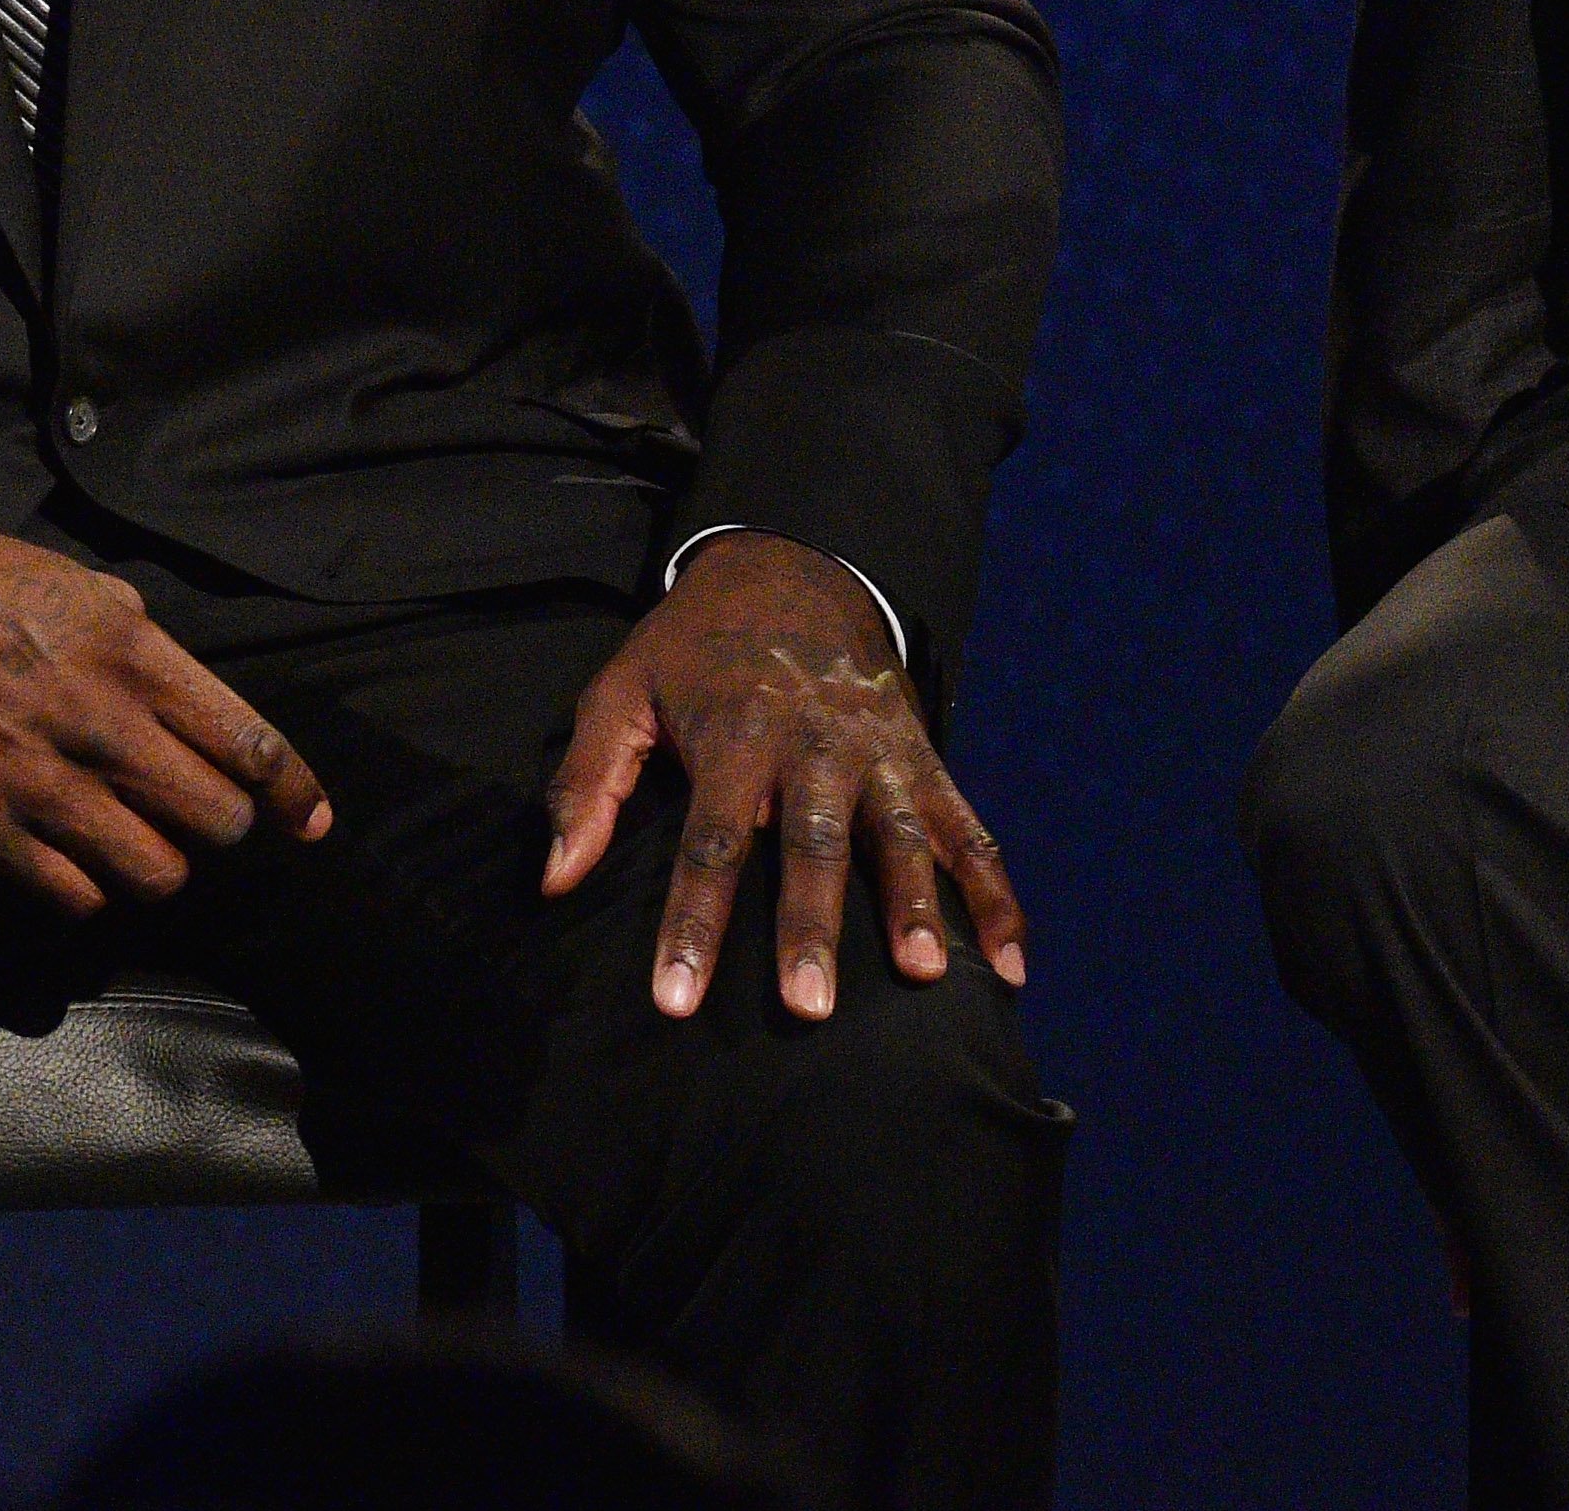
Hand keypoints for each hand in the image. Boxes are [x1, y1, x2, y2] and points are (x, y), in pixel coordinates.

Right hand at [0, 499, 327, 916]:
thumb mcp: (98, 595)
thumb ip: (160, 663)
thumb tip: (213, 727)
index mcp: (136, 657)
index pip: (248, 745)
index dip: (293, 793)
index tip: (309, 820)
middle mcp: (100, 725)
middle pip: (215, 820)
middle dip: (224, 824)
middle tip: (201, 812)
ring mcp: (41, 782)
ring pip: (156, 873)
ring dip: (162, 862)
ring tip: (142, 838)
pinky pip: (76, 899)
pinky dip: (93, 890)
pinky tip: (83, 858)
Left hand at [542, 534, 1030, 1023]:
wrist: (794, 562)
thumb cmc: (695, 649)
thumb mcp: (624, 689)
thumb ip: (589, 781)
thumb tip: (556, 879)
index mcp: (736, 737)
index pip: (710, 843)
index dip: (693, 922)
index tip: (678, 998)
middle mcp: (814, 746)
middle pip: (814, 844)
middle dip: (812, 925)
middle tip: (810, 1008)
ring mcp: (879, 749)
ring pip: (901, 832)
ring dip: (917, 904)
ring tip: (928, 976)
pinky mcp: (923, 753)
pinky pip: (967, 826)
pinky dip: (995, 892)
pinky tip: (1012, 962)